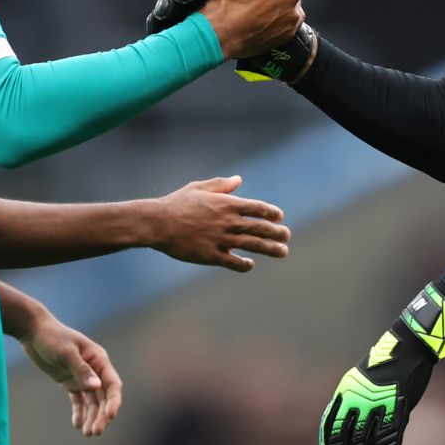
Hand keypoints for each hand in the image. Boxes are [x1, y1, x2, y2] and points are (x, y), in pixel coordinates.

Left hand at [18, 314, 123, 436]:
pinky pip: (78, 401)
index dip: (114, 401)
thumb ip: (81, 370)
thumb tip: (97, 387)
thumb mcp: (65, 352)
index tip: (110, 416)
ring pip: (92, 401)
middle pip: (104, 397)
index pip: (112, 384)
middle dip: (101, 415)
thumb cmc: (52, 337)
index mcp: (98, 359)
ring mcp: (81, 377)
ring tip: (88, 433)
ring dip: (92, 417)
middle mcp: (94, 370)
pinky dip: (79, 412)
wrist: (33, 331)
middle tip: (95, 432)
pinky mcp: (69, 382)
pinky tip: (78, 424)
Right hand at [152, 175, 290, 271]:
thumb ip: (221, 185)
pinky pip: (234, 262)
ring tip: (283, 252)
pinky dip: (245, 264)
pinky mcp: (211, 256)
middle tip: (286, 236)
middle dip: (278, 233)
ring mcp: (221, 240)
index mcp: (227, 204)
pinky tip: (250, 264)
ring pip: (253, 246)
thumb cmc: (176, 203)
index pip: (258, 208)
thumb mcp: (198, 188)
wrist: (158, 223)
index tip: (279, 217)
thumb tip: (239, 179)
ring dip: (271, 249)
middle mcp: (228, 222)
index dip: (272, 213)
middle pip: (261, 228)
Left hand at [319, 284, 444, 444]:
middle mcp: (356, 401)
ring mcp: (376, 406)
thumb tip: (348, 434)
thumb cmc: (386, 366)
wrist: (409, 346)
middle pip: (343, 443)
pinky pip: (388, 442)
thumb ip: (352, 406)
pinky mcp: (397, 410)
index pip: (329, 431)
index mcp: (344, 394)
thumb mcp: (360, 383)